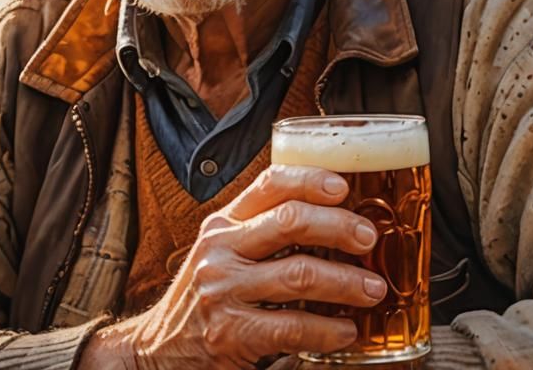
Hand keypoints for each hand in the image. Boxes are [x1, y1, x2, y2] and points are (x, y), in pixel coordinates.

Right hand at [80, 164, 385, 368]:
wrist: (158, 352)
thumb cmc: (204, 299)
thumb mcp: (223, 254)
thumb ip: (262, 235)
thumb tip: (334, 221)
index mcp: (223, 224)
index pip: (269, 183)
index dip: (310, 179)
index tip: (344, 186)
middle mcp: (220, 249)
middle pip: (291, 220)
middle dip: (340, 226)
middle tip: (369, 238)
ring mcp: (223, 290)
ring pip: (299, 273)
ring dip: (346, 282)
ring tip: (374, 289)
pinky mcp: (230, 333)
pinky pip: (292, 326)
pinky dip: (328, 328)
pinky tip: (347, 330)